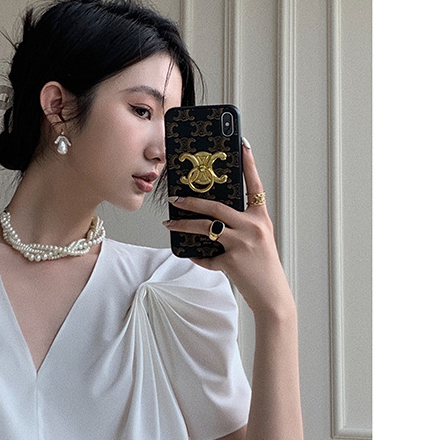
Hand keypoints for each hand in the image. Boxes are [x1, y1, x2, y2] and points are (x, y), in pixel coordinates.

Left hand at [166, 140, 293, 317]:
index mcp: (261, 218)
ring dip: (183, 226)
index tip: (242, 145)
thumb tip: (212, 219)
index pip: (255, 186)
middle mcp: (253, 227)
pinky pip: (207, 256)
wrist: (271, 294)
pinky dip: (197, 257)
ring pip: (205, 228)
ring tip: (169, 224)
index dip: (249, 164)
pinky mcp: (232, 261)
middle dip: (192, 201)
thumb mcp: (257, 240)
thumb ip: (239, 226)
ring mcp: (242, 243)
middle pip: (217, 207)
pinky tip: (190, 256)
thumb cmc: (262, 266)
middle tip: (175, 198)